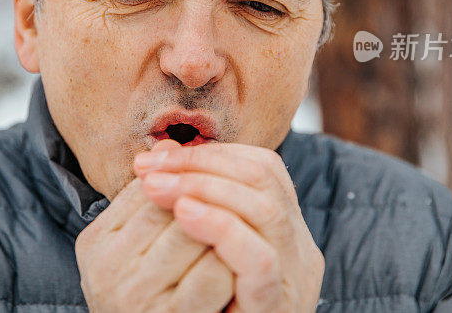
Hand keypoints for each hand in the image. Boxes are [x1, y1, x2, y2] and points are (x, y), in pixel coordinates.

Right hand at [75, 142, 233, 312]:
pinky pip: (214, 273)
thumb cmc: (152, 298)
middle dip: (210, 199)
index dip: (190, 179)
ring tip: (246, 227)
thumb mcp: (137, 249)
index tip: (217, 181)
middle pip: (172, 206)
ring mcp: (132, 297)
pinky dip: (235, 262)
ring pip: (195, 233)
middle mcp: (105, 270)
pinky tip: (242, 265)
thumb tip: (171, 145)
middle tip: (242, 197)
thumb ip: (151, 206)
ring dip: (227, 227)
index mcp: (95, 243)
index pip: (149, 188)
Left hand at [134, 142, 323, 311]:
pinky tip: (184, 217)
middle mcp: (300, 248)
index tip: (157, 158)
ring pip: (266, 210)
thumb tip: (154, 156)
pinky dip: (220, 228)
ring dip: (206, 188)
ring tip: (158, 189)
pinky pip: (259, 258)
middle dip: (202, 164)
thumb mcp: (200, 253)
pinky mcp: (277, 307)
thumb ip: (190, 209)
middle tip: (152, 170)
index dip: (210, 155)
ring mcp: (295, 278)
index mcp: (284, 230)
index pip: (262, 166)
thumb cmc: (203, 310)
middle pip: (265, 177)